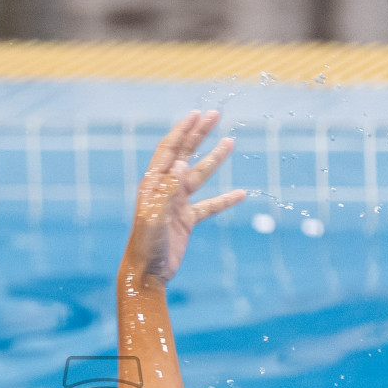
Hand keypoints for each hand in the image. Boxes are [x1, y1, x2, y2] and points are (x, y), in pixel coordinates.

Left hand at [124, 110, 246, 283]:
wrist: (146, 273)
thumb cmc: (146, 246)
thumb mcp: (155, 217)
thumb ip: (167, 191)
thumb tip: (181, 163)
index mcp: (153, 184)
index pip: (169, 149)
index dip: (182, 130)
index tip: (197, 114)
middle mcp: (165, 189)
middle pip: (184, 154)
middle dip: (199, 134)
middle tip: (215, 115)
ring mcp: (176, 204)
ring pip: (199, 176)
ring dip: (214, 159)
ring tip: (231, 142)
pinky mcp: (186, 220)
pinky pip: (209, 206)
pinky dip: (225, 199)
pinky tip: (242, 193)